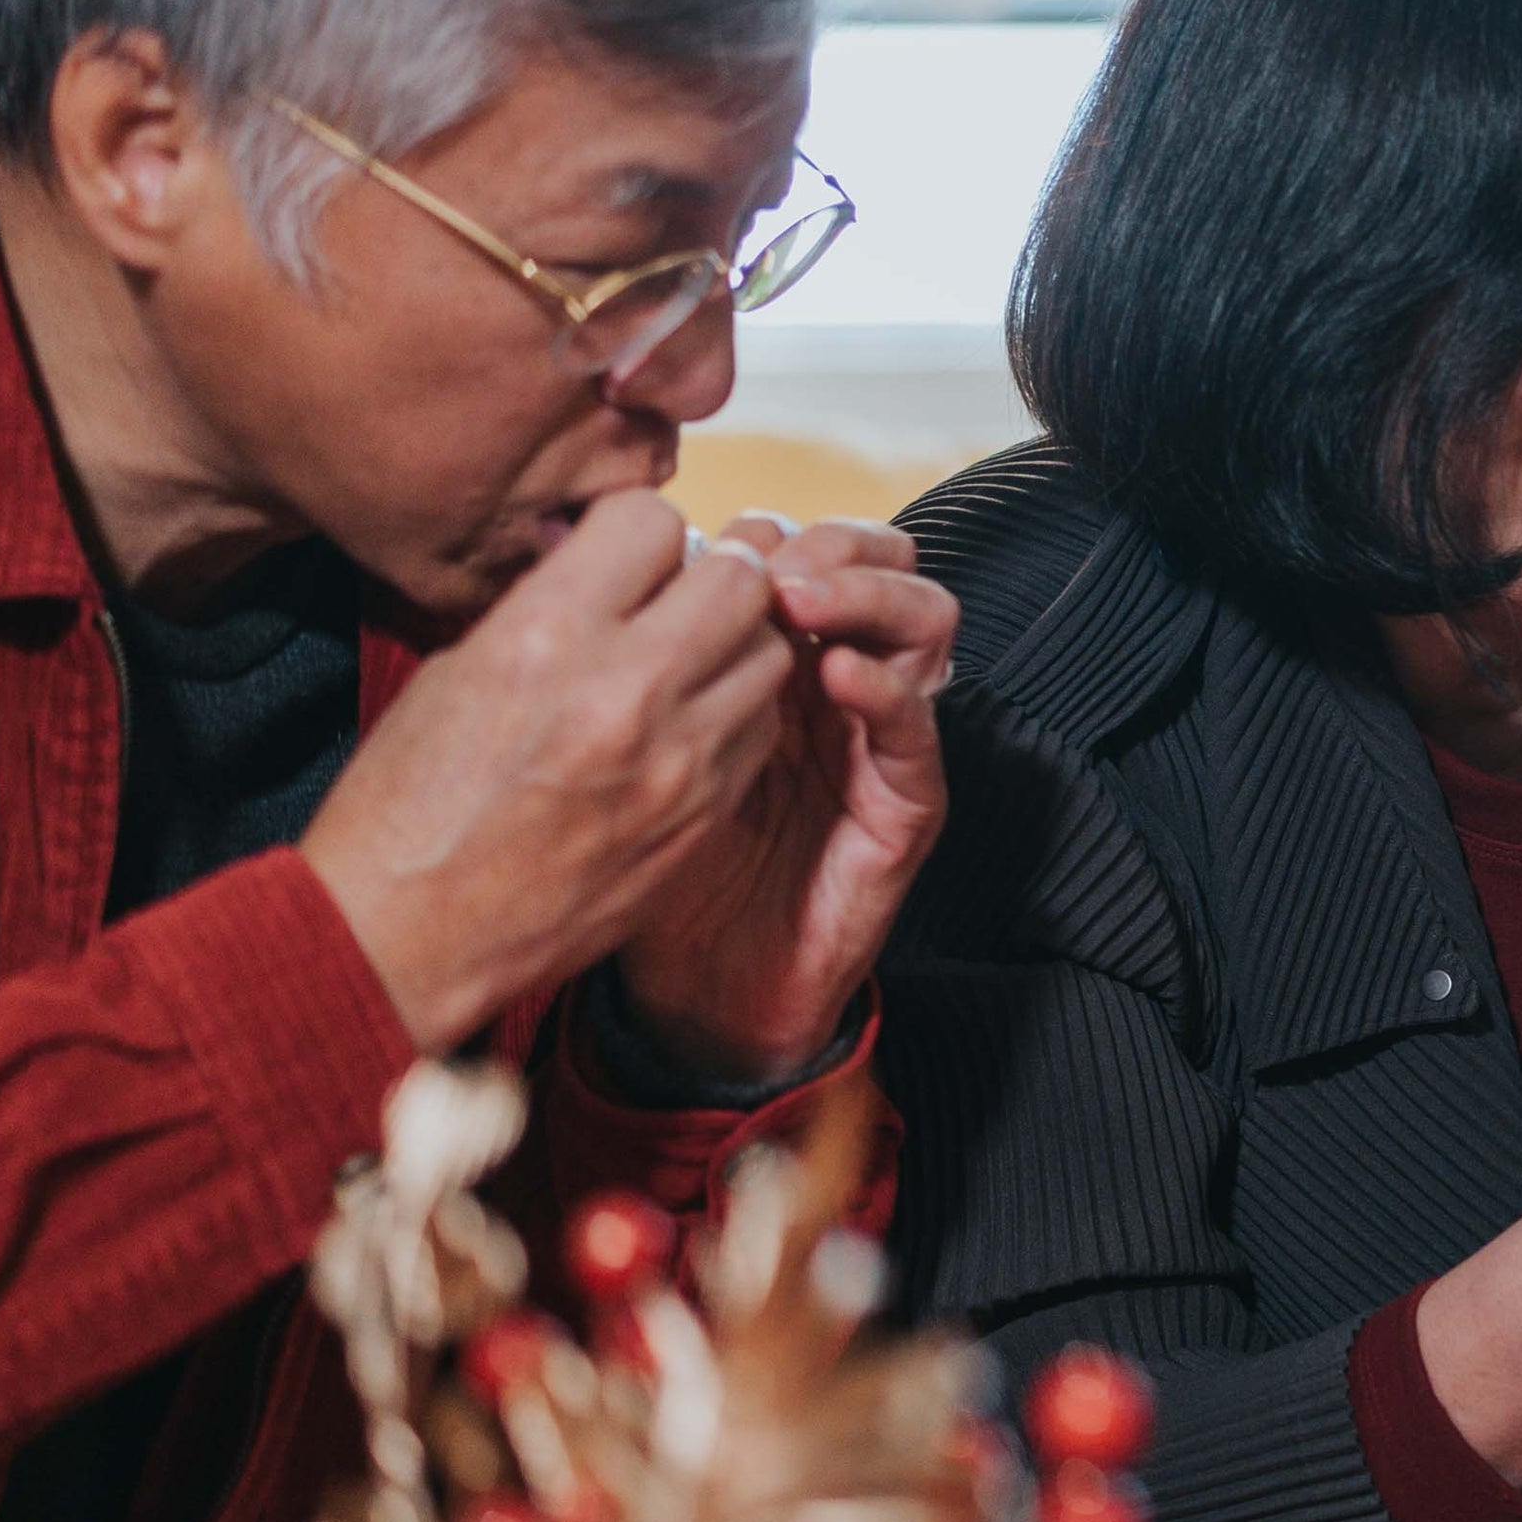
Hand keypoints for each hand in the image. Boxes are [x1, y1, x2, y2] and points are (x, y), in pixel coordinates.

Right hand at [304, 496, 828, 1054]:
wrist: (406, 940)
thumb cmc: (407, 805)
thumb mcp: (457, 672)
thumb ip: (549, 605)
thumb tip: (605, 555)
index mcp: (547, 640)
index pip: (651, 521)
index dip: (637, 531)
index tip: (620, 555)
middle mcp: (626, 693)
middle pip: (740, 580)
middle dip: (713, 573)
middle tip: (680, 593)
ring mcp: (677, 763)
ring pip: (769, 655)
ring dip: (737, 641)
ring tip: (688, 657)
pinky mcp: (702, 818)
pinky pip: (761, 730)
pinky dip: (739, 709)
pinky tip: (693, 719)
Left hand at [604, 514, 959, 1084]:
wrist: (695, 989)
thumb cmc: (647, 864)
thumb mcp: (624, 742)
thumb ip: (631, 659)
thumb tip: (595, 557)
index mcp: (782, 662)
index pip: (813, 550)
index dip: (774, 531)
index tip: (710, 541)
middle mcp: (844, 688)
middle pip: (885, 565)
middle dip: (832, 546)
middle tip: (770, 563)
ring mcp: (882, 744)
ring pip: (926, 623)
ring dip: (869, 596)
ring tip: (802, 601)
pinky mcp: (906, 810)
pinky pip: (918, 731)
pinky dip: (887, 689)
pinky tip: (835, 675)